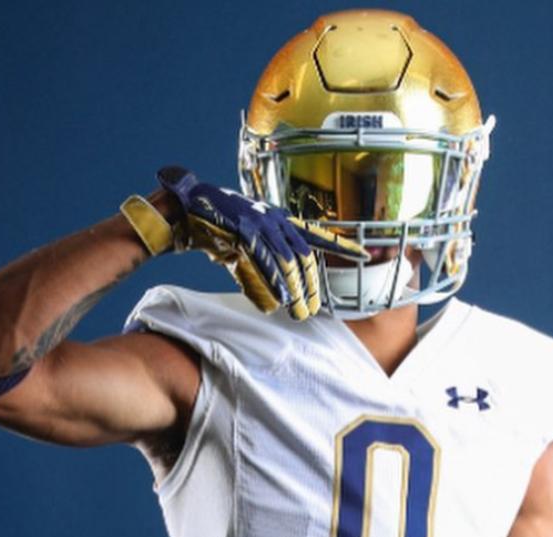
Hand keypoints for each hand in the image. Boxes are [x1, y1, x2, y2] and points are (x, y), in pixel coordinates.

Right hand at [153, 166, 367, 319]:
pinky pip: (263, 259)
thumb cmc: (217, 228)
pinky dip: (273, 280)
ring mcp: (260, 224)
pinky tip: (281, 297)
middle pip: (304, 256)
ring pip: (287, 261)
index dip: (342, 245)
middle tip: (315, 309)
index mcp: (281, 221)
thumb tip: (276, 296)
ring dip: (295, 289)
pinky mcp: (243, 230)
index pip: (318, 234)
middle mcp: (275, 220)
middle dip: (312, 285)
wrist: (187, 208)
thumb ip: (263, 265)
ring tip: (300, 311)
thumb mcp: (246, 246)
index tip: (365, 255)